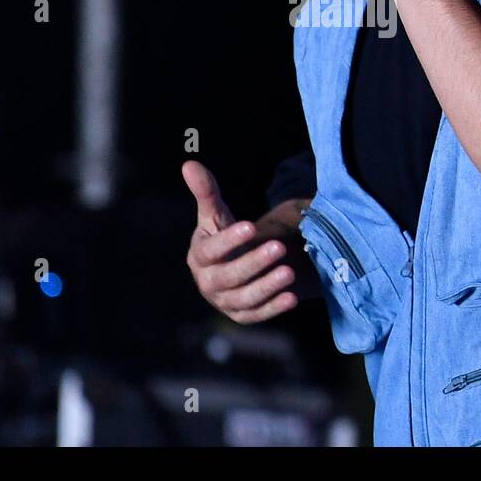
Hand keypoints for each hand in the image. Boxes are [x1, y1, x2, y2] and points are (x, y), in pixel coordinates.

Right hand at [181, 160, 316, 323]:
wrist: (233, 264)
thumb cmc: (225, 235)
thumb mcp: (216, 214)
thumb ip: (206, 192)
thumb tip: (189, 164)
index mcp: (199, 257)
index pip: (210, 251)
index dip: (229, 240)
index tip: (251, 226)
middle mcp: (208, 283)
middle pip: (227, 277)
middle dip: (254, 263)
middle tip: (279, 247)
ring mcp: (225, 302)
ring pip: (244, 299)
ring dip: (266, 287)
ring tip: (289, 272)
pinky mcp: (242, 316)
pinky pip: (258, 314)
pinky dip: (274, 308)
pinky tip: (292, 297)